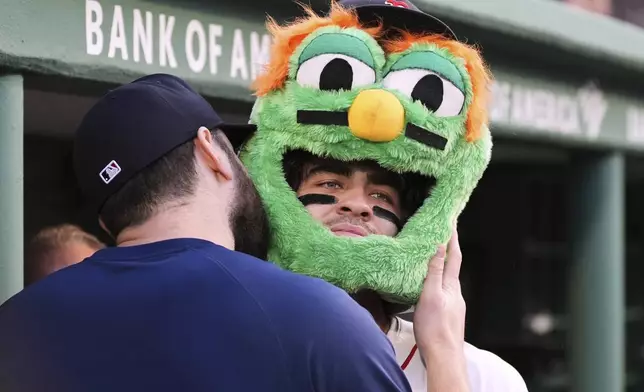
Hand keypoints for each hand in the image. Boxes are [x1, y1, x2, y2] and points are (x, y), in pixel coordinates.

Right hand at [413, 226, 468, 391]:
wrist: (443, 356)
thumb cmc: (435, 328)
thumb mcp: (430, 295)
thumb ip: (434, 272)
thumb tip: (439, 247)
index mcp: (451, 285)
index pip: (454, 256)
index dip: (453, 238)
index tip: (451, 223)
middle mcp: (455, 293)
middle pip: (452, 266)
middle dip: (448, 249)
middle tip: (441, 235)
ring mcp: (453, 304)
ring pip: (447, 279)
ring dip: (441, 265)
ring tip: (432, 257)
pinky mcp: (447, 314)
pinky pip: (443, 290)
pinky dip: (437, 280)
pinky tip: (429, 286)